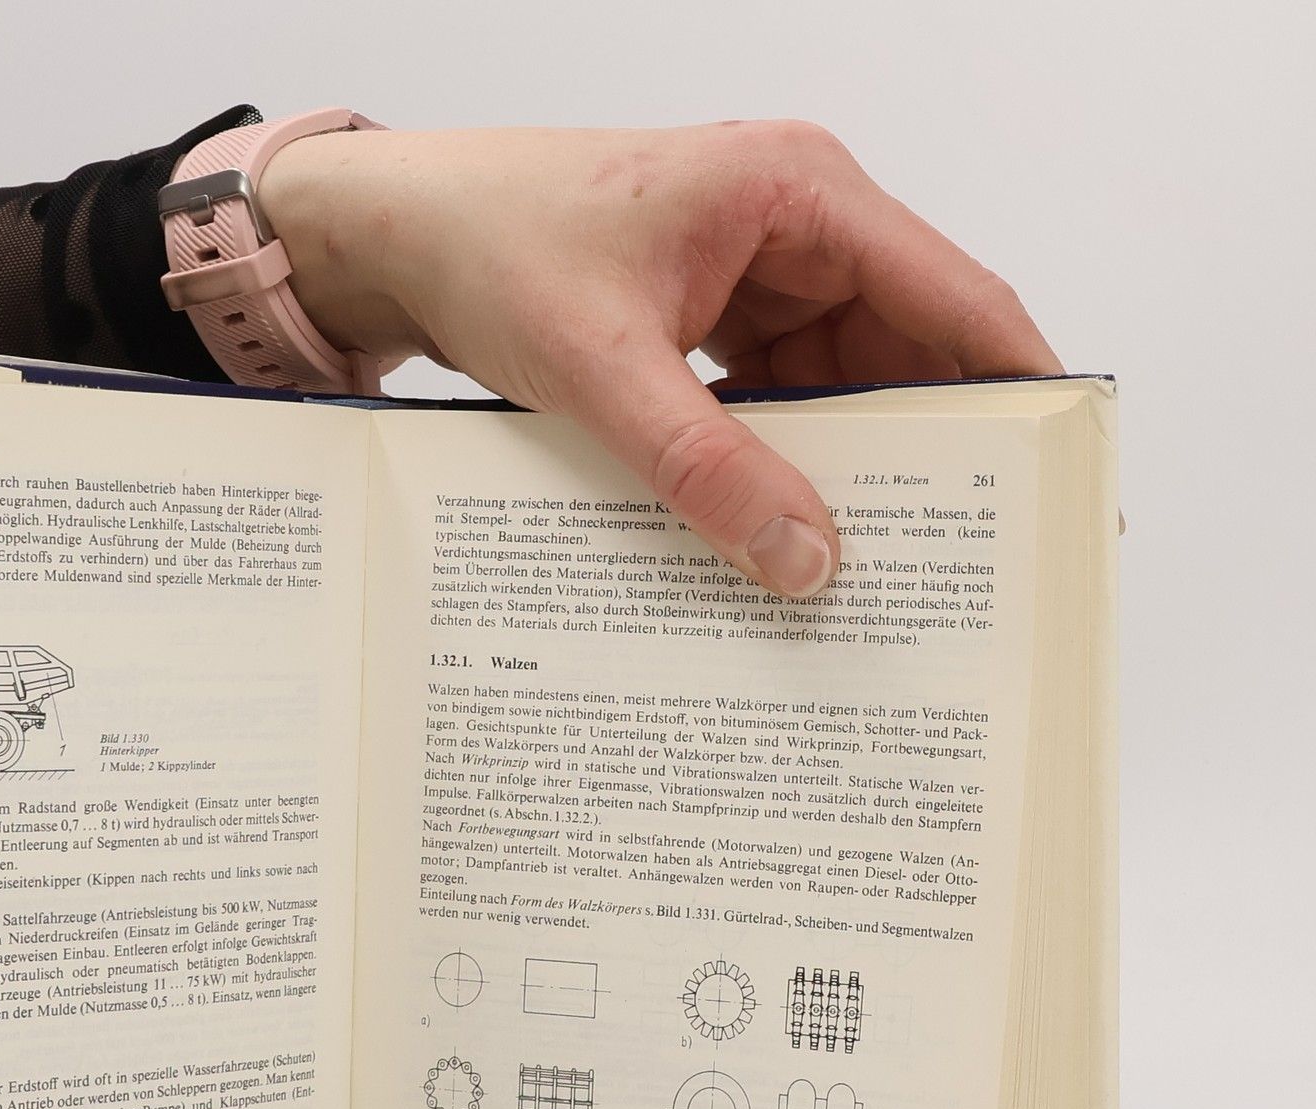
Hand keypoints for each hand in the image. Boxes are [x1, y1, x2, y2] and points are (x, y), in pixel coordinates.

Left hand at [263, 120, 1061, 595]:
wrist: (398, 233)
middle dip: (935, 450)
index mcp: (801, 192)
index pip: (955, 297)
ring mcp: (757, 273)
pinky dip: (787, 460)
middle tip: (966, 557)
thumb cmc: (491, 246)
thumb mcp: (604, 369)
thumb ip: (707, 468)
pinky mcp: (714, 319)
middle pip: (909, 350)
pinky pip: (781, 399)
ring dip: (854, 466)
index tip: (1062, 480)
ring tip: (880, 564)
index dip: (1022, 390)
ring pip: (843, 385)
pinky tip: (786, 530)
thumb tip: (807, 558)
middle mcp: (798, 224)